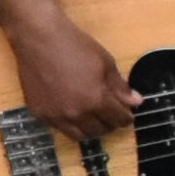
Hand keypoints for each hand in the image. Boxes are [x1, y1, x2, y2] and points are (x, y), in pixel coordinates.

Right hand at [6, 12, 141, 139]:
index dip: (126, 117)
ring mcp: (56, 116)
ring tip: (92, 118)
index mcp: (96, 101)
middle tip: (110, 115)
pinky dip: (69, 124)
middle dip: (109, 124)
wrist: (39, 39)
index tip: (126, 113)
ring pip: (79, 136)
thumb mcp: (105, 63)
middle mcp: (76, 114)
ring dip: (90, 129)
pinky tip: (71, 112)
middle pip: (100, 131)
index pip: (119, 119)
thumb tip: (135, 101)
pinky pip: (59, 128)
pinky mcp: (40, 114)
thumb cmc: (75, 46)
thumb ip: (120, 86)